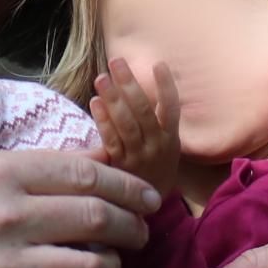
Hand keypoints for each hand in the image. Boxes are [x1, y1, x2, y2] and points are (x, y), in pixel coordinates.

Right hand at [0, 148, 159, 267]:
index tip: (145, 198)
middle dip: (132, 228)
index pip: (86, 173)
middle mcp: (3, 216)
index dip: (127, 187)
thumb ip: (29, 169)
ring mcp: (0, 267)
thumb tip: (94, 161)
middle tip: (139, 232)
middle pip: (97, 220)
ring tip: (110, 265)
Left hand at [89, 57, 184, 202]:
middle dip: (130, 84)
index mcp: (171, 138)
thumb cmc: (155, 166)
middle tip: (116, 61)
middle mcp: (157, 146)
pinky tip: (95, 103)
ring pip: (127, 124)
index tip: (159, 64)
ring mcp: (139, 157)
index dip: (166, 86)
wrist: (149, 205)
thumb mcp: (166, 145)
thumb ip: (157, 118)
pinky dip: (104, 121)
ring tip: (102, 78)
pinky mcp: (120, 167)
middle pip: (144, 111)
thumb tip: (143, 83)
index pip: (172, 108)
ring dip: (114, 99)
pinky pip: (112, 141)